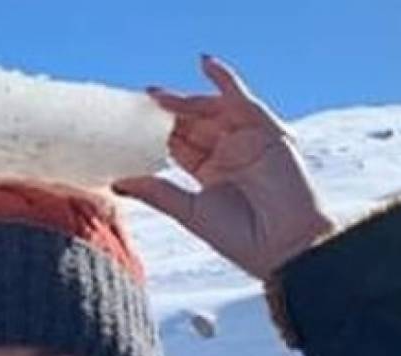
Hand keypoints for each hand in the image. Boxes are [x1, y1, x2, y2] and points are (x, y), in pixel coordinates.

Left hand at [113, 55, 333, 278]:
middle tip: (139, 101)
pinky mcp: (268, 132)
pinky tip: (204, 63)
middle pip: (191, 123)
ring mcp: (248, 140)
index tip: (126, 121)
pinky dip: (226, 80)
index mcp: (210, 172)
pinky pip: (244, 99)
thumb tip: (116, 182)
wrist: (284, 246)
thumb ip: (156, 192)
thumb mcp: (189, 212)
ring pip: (211, 111)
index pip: (177, 143)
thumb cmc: (240, 237)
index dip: (153, 131)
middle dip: (166, 112)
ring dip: (185, 101)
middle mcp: (228, 153)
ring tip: (157, 97)